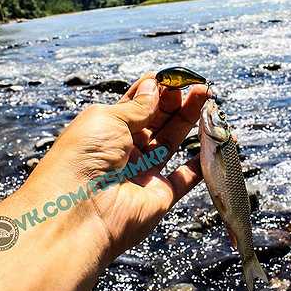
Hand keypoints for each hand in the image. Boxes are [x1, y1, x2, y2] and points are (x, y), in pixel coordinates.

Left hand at [33, 72, 210, 261]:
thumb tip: (154, 86)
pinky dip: (200, 162)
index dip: (154, 90)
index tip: (173, 77)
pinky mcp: (160, 196)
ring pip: (172, 142)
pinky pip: (185, 178)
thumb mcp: (107, 118)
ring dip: (189, 120)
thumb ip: (137, 105)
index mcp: (106, 130)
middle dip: (176, 101)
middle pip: (157, 121)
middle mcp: (125, 151)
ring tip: (205, 96)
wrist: (78, 212)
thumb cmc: (82, 158)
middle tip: (194, 85)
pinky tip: (213, 140)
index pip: (135, 105)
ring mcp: (143, 173)